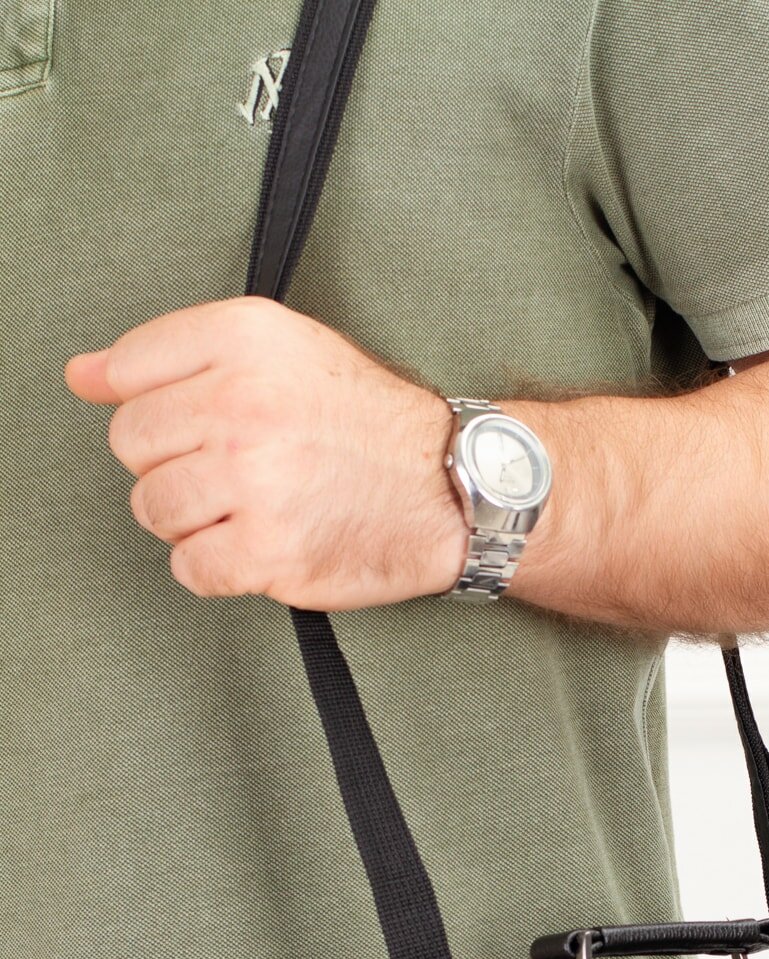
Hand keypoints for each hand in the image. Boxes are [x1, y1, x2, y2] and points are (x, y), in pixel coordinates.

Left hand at [64, 297, 468, 609]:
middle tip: (233, 465)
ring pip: (153, 508)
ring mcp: (254, 482)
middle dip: (173, 460)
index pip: (130, 368)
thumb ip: (173, 357)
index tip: (199, 419)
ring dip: (191, 518)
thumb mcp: (280, 352)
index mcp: (246, 339)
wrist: (448, 487)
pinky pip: (189, 568)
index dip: (159, 402)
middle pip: (132, 443)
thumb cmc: (363, 421)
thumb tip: (80, 375)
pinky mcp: (267, 551)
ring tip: (247, 506)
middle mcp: (245, 404)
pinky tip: (255, 544)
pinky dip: (215, 566)